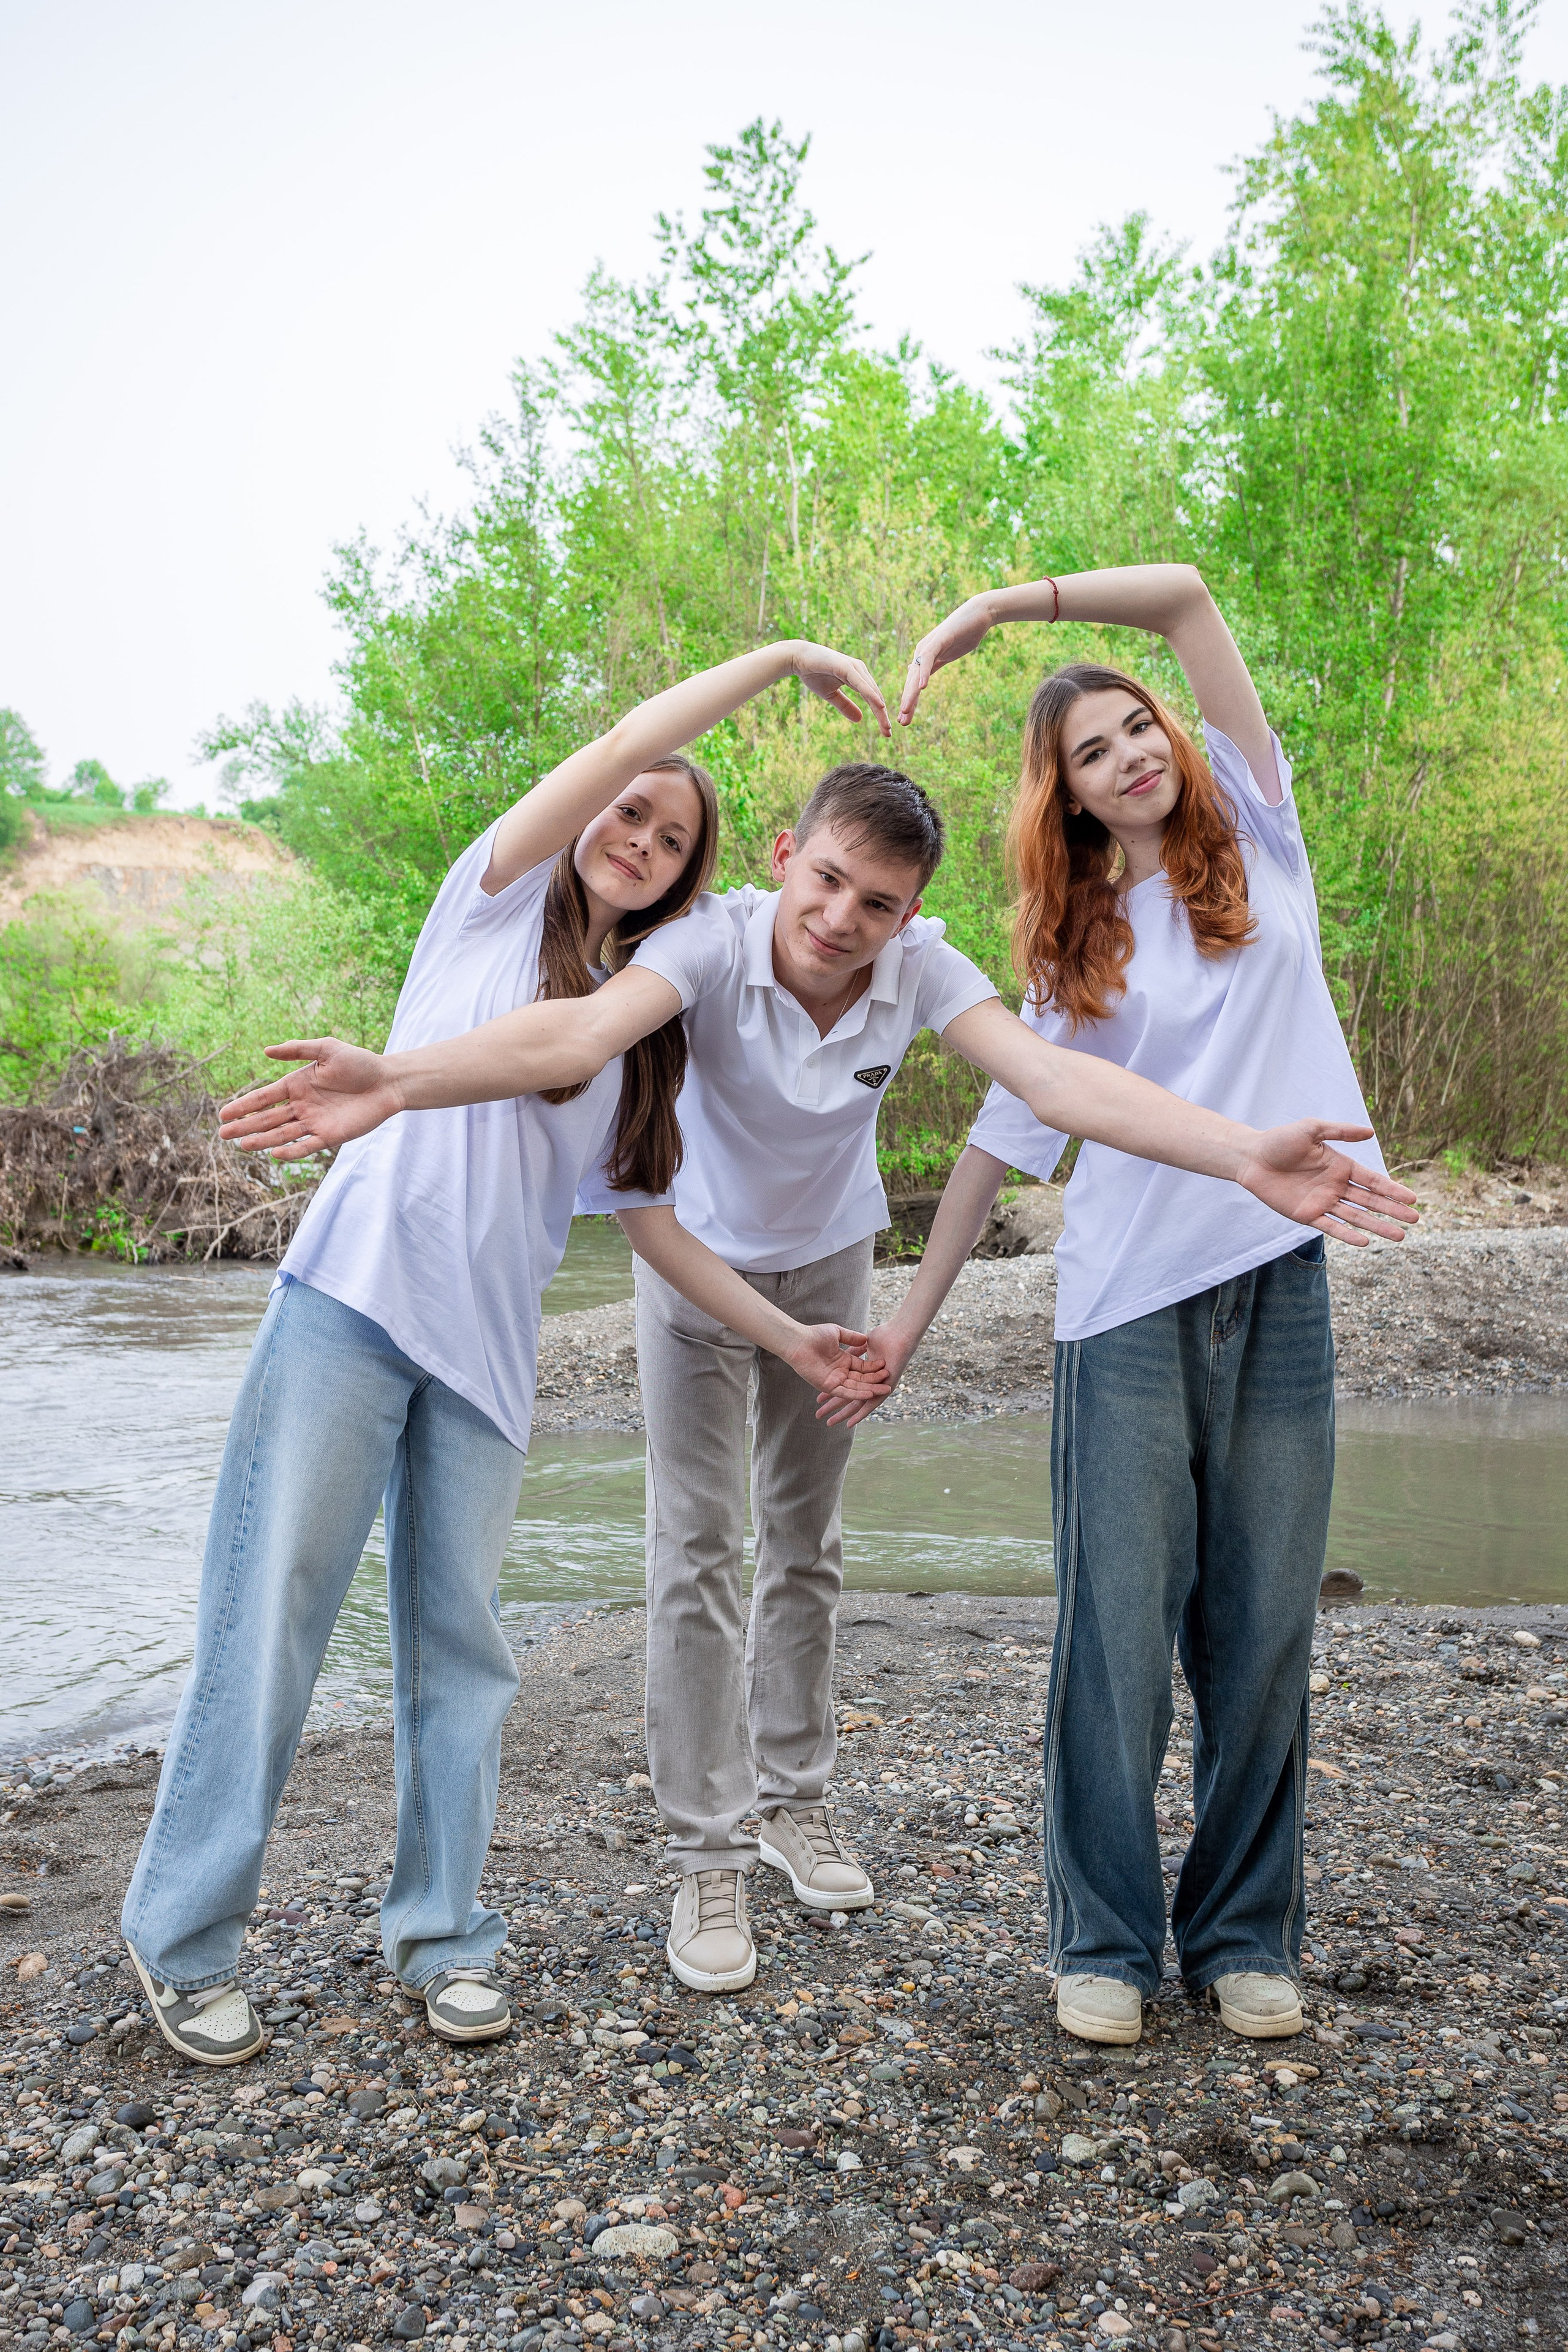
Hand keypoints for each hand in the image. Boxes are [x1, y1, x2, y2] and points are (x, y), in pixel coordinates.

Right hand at [218, 1037, 401, 1161]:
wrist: (388, 1081)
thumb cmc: (360, 1062)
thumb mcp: (327, 1048)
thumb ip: (297, 1049)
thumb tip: (265, 1050)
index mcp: (296, 1085)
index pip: (264, 1098)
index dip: (244, 1105)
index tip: (223, 1113)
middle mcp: (302, 1106)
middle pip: (267, 1119)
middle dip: (245, 1126)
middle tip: (223, 1134)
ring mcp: (315, 1122)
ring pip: (282, 1134)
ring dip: (262, 1140)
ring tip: (242, 1145)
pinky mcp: (331, 1136)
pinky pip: (307, 1146)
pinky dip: (291, 1151)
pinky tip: (275, 1153)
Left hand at [786, 1323, 892, 1404]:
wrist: (798, 1340)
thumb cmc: (814, 1335)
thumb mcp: (837, 1333)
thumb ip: (852, 1337)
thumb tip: (865, 1338)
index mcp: (843, 1361)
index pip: (863, 1368)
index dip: (874, 1369)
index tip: (886, 1367)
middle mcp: (840, 1372)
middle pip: (862, 1379)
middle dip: (876, 1382)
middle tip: (890, 1383)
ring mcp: (834, 1380)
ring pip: (856, 1387)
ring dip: (870, 1389)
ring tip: (885, 1390)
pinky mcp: (828, 1386)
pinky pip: (845, 1391)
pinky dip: (857, 1393)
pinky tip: (869, 1393)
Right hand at [790, 643, 891, 736]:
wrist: (797, 658)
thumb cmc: (814, 674)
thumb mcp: (831, 695)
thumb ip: (845, 706)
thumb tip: (860, 719)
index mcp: (858, 677)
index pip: (873, 698)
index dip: (880, 715)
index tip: (886, 732)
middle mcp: (860, 671)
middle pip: (876, 696)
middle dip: (883, 716)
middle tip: (888, 734)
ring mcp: (854, 668)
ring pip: (871, 692)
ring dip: (880, 709)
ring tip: (886, 726)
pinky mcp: (847, 667)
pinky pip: (861, 684)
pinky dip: (871, 695)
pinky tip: (879, 706)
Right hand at [816, 1319, 918, 1428]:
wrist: (899, 1335)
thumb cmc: (883, 1335)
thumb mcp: (862, 1342)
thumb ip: (852, 1347)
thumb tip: (846, 1351)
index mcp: (859, 1369)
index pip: (842, 1383)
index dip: (830, 1391)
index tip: (818, 1398)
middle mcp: (867, 1381)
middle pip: (846, 1395)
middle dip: (832, 1406)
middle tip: (818, 1415)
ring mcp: (875, 1386)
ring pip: (856, 1403)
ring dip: (843, 1414)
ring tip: (828, 1423)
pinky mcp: (884, 1390)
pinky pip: (871, 1405)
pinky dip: (860, 1414)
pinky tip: (850, 1424)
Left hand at [899, 596, 993, 723]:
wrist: (979, 614)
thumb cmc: (965, 633)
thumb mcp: (947, 653)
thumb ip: (934, 663)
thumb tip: (921, 673)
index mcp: (924, 658)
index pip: (914, 684)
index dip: (910, 702)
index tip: (905, 720)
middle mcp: (922, 652)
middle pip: (911, 682)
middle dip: (907, 703)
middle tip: (902, 722)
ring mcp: (929, 646)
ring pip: (916, 674)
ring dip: (911, 693)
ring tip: (906, 710)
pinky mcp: (939, 640)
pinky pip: (928, 659)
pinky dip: (924, 673)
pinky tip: (923, 688)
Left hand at [1235, 1123, 1418, 1242]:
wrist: (1251, 1157)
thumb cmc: (1280, 1140)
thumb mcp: (1311, 1129)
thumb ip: (1340, 1132)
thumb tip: (1370, 1132)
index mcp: (1340, 1166)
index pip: (1372, 1181)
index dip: (1392, 1190)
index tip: (1412, 1199)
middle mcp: (1335, 1186)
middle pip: (1370, 1201)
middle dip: (1392, 1211)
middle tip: (1414, 1220)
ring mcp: (1322, 1202)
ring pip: (1356, 1217)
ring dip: (1377, 1226)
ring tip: (1399, 1236)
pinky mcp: (1306, 1215)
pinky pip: (1331, 1227)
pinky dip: (1347, 1234)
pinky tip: (1365, 1241)